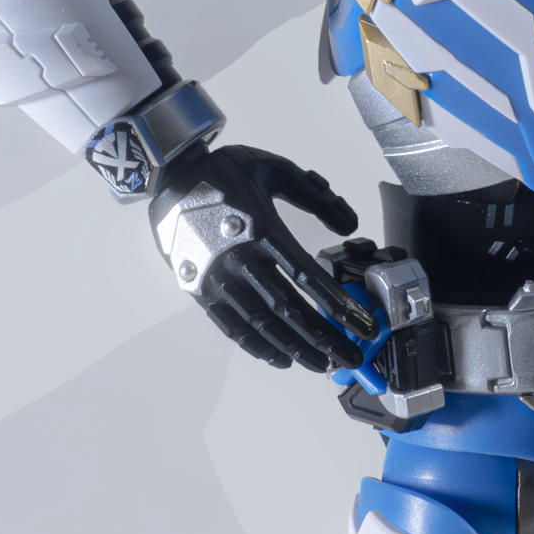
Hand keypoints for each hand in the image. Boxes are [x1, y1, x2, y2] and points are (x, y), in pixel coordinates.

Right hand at [150, 144, 377, 371]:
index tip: (364, 324)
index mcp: (260, 228)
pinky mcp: (200, 290)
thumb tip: (351, 223)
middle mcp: (239, 259)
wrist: (168, 176)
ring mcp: (217, 278)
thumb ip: (316, 195)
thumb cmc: (223, 171)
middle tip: (350, 357)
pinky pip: (231, 327)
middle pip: (289, 310)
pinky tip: (280, 358)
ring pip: (261, 325)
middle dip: (324, 338)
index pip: (308, 278)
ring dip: (295, 348)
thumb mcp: (274, 169)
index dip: (340, 306)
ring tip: (322, 364)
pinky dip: (257, 346)